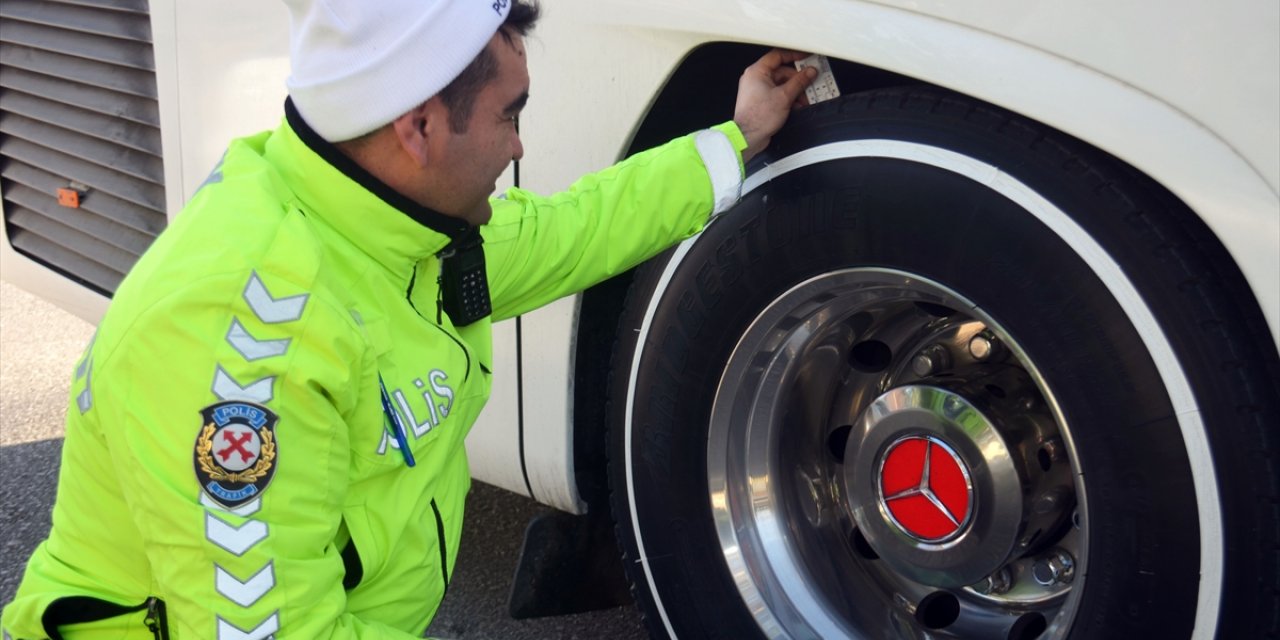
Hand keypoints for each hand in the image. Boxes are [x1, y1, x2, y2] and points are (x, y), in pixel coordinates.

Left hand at [733, 49, 817, 163]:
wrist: (748, 137)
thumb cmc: (757, 117)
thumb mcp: (784, 96)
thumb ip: (799, 82)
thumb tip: (809, 72)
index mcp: (757, 72)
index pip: (778, 56)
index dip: (794, 55)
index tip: (806, 57)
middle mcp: (755, 79)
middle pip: (782, 72)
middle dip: (798, 80)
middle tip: (810, 82)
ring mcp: (758, 90)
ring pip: (781, 84)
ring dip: (795, 91)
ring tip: (805, 99)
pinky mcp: (761, 102)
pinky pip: (778, 94)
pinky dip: (788, 98)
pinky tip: (797, 106)